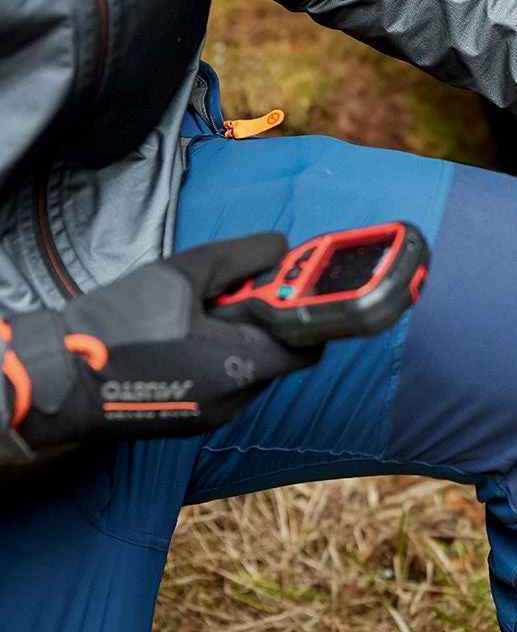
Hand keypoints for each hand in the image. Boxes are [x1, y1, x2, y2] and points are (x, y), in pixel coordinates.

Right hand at [0, 233, 320, 460]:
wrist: (59, 379)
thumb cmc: (117, 327)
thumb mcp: (183, 274)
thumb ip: (240, 258)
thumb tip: (280, 246)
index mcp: (242, 366)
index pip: (306, 345)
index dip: (298, 312)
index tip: (278, 286)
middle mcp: (236, 399)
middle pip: (275, 354)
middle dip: (258, 322)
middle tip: (223, 295)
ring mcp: (213, 416)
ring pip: (246, 370)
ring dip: (233, 341)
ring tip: (191, 318)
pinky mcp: (190, 422)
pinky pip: (221, 386)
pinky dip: (213, 361)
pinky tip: (178, 341)